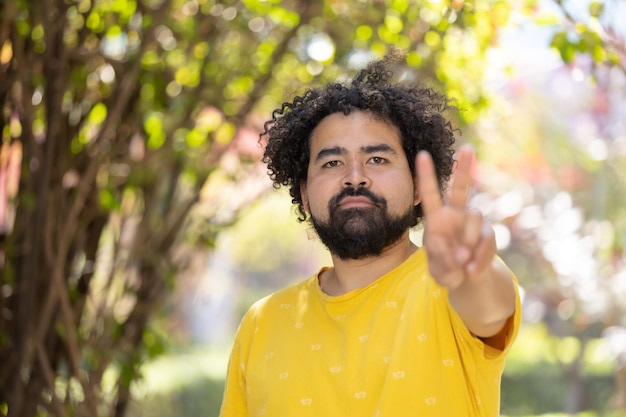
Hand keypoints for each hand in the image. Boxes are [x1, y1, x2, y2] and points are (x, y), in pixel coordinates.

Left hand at [416, 145, 495, 289]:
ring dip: (466, 244)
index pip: (431, 195)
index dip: (427, 176)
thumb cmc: (446, 269)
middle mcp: (456, 216)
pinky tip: (471, 269)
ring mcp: (473, 224)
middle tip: (468, 148)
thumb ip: (443, 259)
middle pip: (461, 189)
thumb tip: (461, 252)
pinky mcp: (487, 235)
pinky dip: (478, 259)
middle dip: (464, 168)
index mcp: (437, 220)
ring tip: (460, 261)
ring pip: (474, 219)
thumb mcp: (438, 268)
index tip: (423, 155)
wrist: (468, 280)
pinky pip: (485, 241)